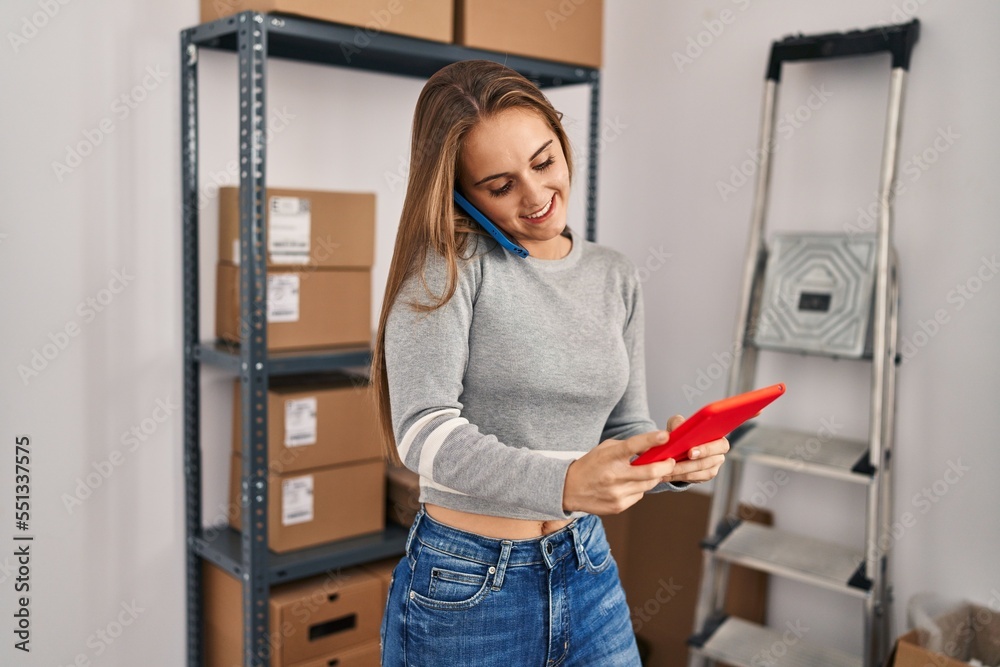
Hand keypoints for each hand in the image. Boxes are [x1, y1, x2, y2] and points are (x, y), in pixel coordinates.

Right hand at [562, 430, 677, 514]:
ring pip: (648, 485)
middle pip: (650, 472)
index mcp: (609, 457)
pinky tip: (628, 485)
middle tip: (670, 461)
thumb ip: (627, 447)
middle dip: (666, 466)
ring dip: (653, 477)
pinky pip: (639, 495)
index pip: (632, 446)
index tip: (665, 436)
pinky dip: (639, 488)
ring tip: (649, 472)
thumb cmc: (591, 465)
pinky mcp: (618, 506)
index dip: (651, 440)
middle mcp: (614, 476)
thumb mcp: (605, 449)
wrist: (569, 489)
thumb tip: (653, 447)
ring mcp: (617, 493)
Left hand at [657, 414, 729, 483]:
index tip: (690, 452)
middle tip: (673, 463)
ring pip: (697, 472)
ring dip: (679, 471)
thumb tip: (676, 429)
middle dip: (688, 464)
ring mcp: (712, 468)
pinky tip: (666, 474)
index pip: (720, 445)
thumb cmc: (683, 433)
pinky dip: (677, 477)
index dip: (706, 450)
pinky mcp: (703, 477)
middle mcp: (718, 455)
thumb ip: (678, 423)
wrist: (678, 446)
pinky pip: (691, 479)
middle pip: (706, 462)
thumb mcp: (679, 423)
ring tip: (665, 469)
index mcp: (719, 439)